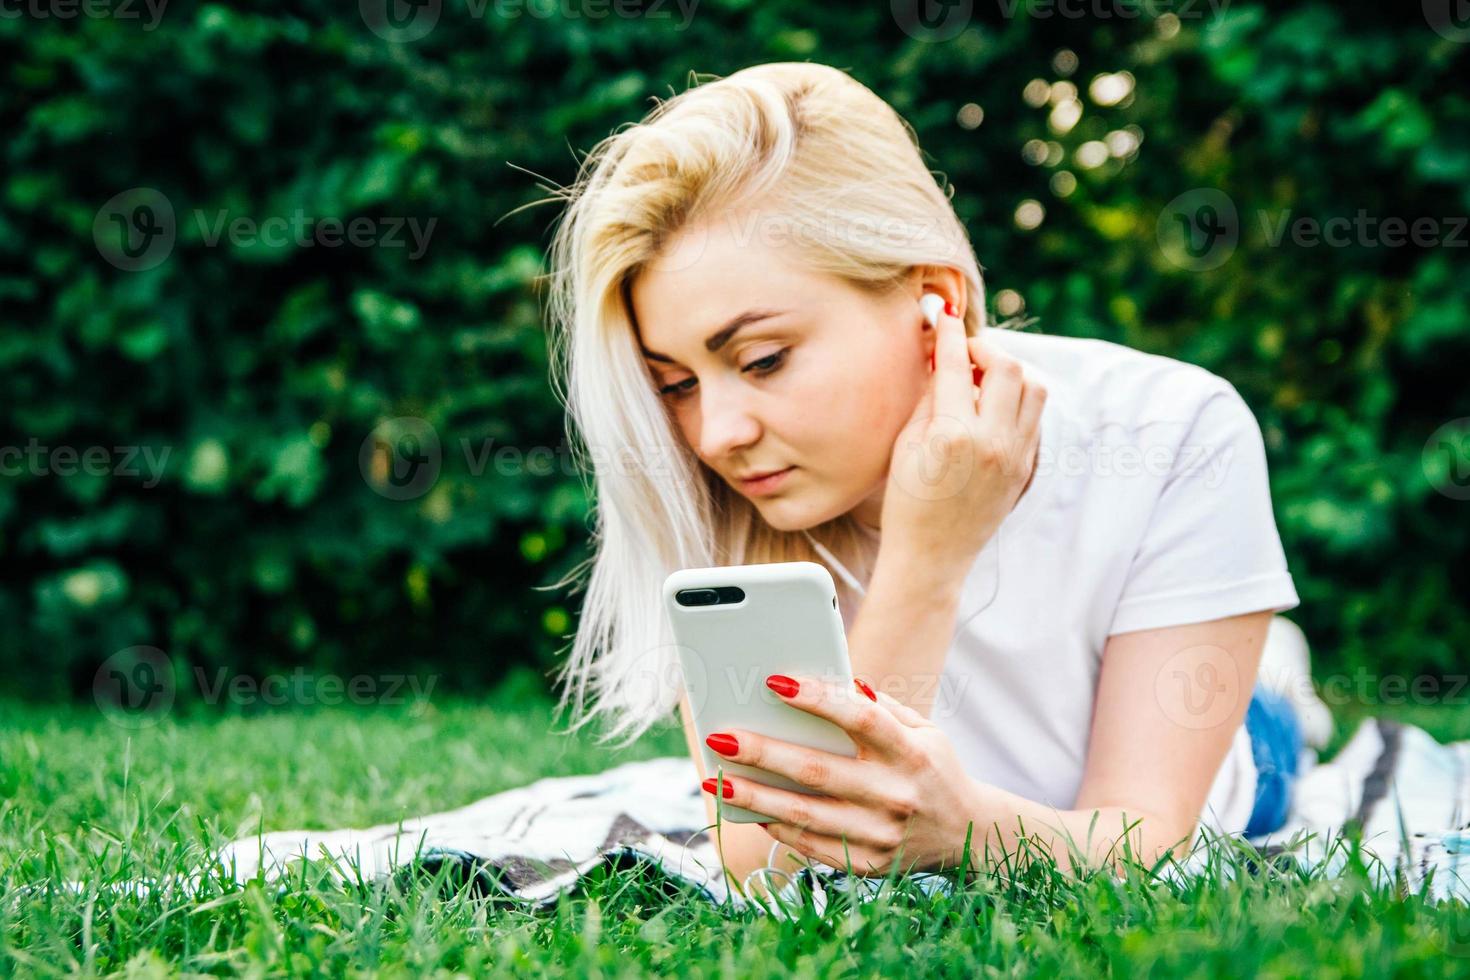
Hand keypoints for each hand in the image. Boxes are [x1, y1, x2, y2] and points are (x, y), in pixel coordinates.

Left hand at [699, 672, 984, 876]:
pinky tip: (746, 809)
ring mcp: (882, 834)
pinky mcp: (869, 865)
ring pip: (806, 814)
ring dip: (755, 798)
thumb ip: (880, 707)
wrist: (966, 836)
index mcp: (911, 752)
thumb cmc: (931, 768)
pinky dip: (777, 826)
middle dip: (764, 753)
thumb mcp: (923, 730)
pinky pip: (812, 845)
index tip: (773, 680)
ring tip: (714, 782)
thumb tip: (832, 682)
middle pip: (819, 770)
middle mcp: (896, 794)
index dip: (818, 698)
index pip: (860, 718)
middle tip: (720, 736)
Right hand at [880, 300, 1046, 578]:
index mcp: (954, 435)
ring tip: (983, 380)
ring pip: (1034, 388)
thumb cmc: (907, 504)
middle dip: (986, 350)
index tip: (944, 314)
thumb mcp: (905, 445)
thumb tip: (944, 359)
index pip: (958, 365)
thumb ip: (929, 398)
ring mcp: (1015, 456)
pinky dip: (1017, 400)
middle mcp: (992, 442)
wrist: (931, 556)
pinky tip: (992, 407)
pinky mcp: (1026, 467)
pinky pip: (1034, 416)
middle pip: (1008, 367)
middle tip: (965, 353)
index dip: (950, 333)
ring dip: (1010, 373)